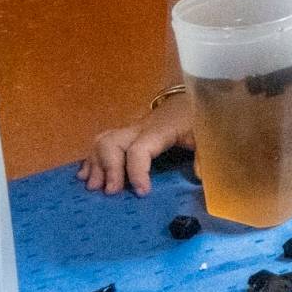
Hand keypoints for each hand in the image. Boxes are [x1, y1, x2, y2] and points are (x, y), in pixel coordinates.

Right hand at [79, 93, 193, 196]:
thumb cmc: (199, 118)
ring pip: (102, 141)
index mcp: (160, 131)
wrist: (192, 98)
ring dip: (95, 165)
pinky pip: (101, 143)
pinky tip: (85, 176)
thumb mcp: (207, 135)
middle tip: (111, 192)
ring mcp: (129, 130)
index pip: (139, 150)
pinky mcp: (126, 134)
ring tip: (93, 187)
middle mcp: (139, 129)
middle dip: (108, 169)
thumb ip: (204, 155)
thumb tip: (198, 176)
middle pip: (111, 143)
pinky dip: (91, 160)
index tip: (141, 192)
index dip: (137, 172)